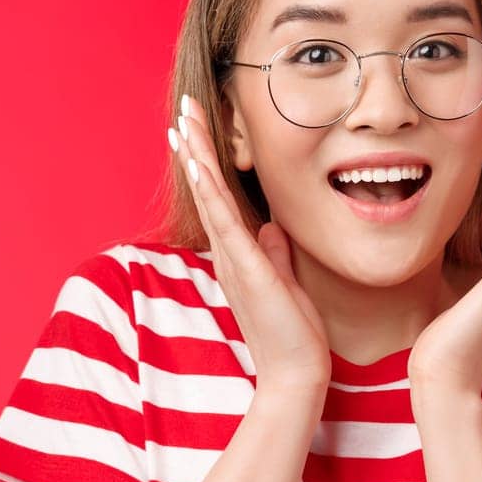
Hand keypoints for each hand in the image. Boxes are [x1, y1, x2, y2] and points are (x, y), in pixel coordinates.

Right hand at [170, 94, 332, 392]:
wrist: (296, 374)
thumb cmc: (294, 333)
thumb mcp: (286, 281)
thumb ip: (276, 253)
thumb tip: (273, 227)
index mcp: (238, 254)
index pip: (220, 197)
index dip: (209, 160)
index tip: (200, 125)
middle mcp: (228, 254)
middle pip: (207, 190)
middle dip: (196, 146)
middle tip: (185, 107)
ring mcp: (234, 261)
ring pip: (210, 199)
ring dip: (197, 159)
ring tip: (184, 122)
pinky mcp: (247, 270)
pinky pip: (225, 225)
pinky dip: (211, 194)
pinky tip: (201, 167)